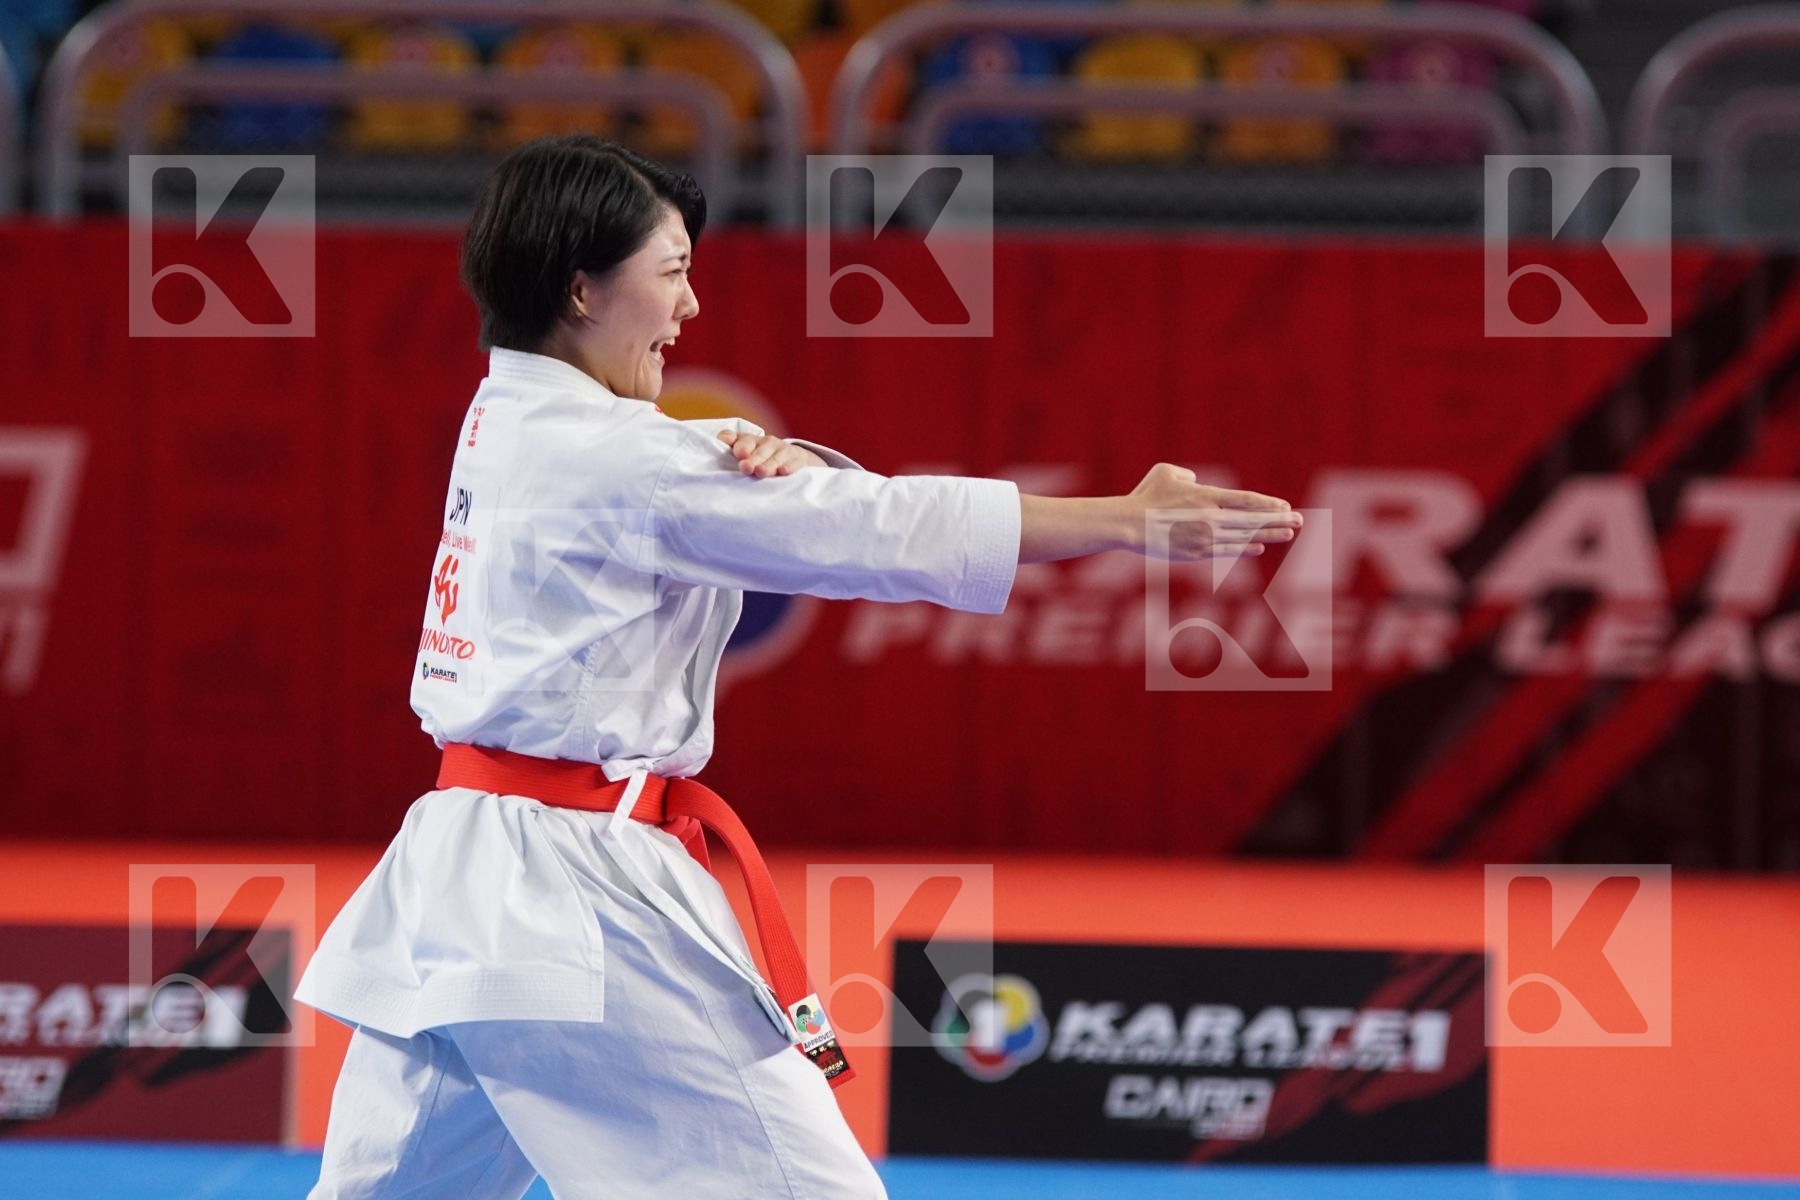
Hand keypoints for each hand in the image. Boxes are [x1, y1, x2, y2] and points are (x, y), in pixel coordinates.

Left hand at [716, 430, 827, 477]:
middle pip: (760, 451)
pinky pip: (794, 463)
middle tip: (746, 467)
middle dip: (753, 459)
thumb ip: (730, 446)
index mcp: (751, 441)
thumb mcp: (745, 452)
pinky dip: (789, 467)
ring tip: (761, 472)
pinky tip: (783, 472)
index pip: (744, 440)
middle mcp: (767, 443)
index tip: (739, 454)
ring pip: (775, 458)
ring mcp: (783, 451)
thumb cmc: (760, 458)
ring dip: (768, 465)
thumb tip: (720, 441)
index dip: (740, 446)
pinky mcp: (797, 459)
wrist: (792, 458)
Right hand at [1128, 463, 1302, 560]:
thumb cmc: (1145, 496)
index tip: (1285, 506)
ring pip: (1244, 536)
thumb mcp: (1166, 472)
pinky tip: (1261, 547)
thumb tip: (1197, 481)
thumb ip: (1187, 474)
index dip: (1267, 504)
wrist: (1129, 524)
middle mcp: (1211, 517)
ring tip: (1289, 533)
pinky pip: (1227, 550)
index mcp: (1206, 496)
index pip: (1245, 500)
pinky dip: (1245, 548)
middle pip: (1252, 519)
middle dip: (1279, 519)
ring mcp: (1205, 537)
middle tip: (1300, 520)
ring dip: (1269, 534)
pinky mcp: (1196, 553)